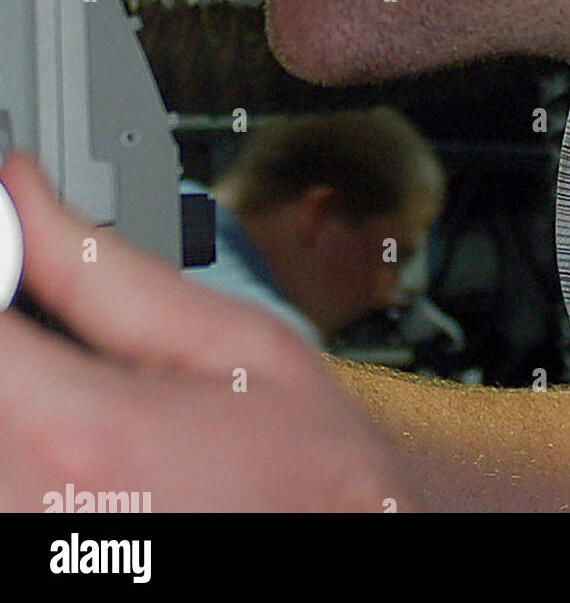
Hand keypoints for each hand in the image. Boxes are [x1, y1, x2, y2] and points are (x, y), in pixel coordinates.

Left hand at [0, 154, 420, 511]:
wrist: (346, 552)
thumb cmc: (309, 472)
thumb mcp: (233, 341)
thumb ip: (102, 270)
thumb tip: (20, 196)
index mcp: (79, 434)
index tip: (14, 254)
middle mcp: (29, 509)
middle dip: (16, 346)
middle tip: (70, 339)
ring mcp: (26, 548)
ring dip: (21, 399)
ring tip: (87, 399)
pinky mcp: (33, 563)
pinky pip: (2, 484)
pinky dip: (25, 455)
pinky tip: (77, 450)